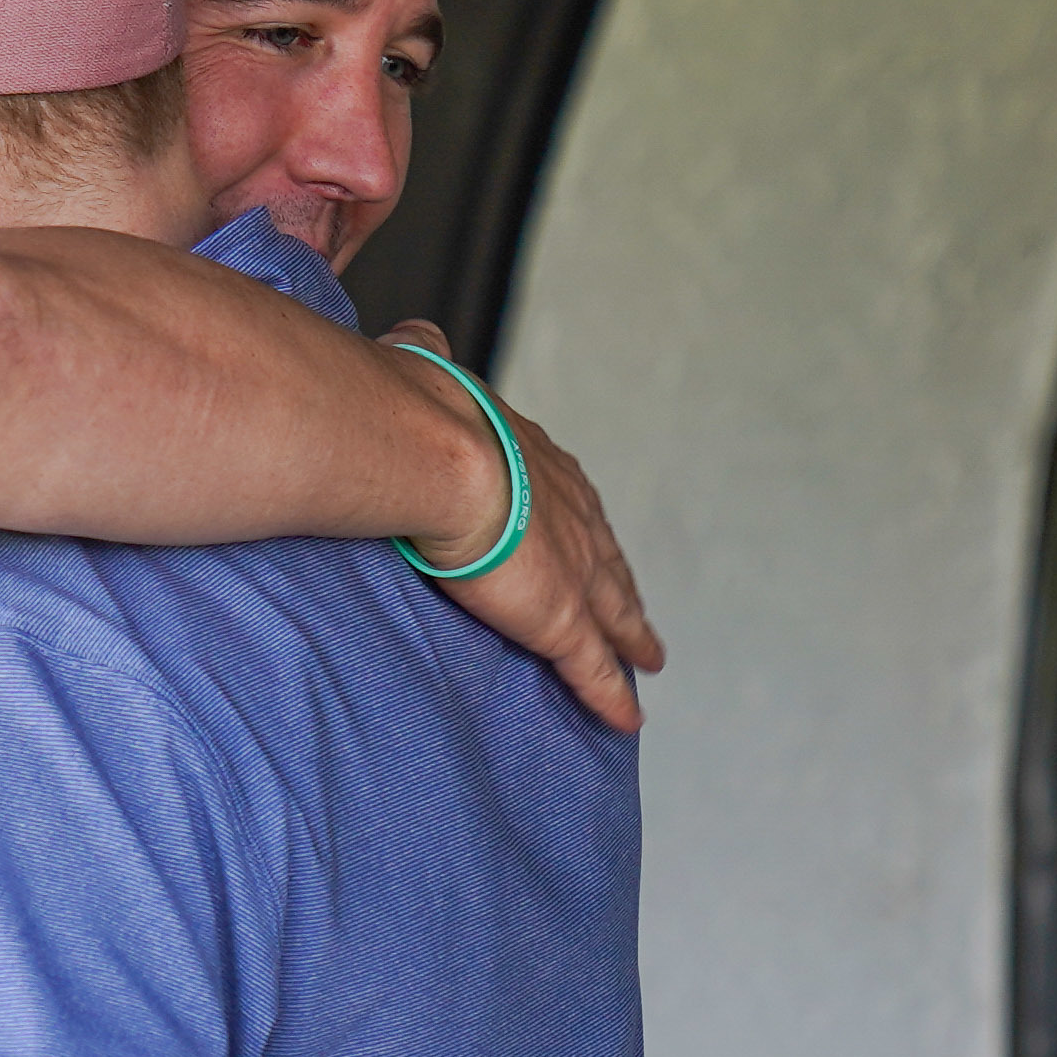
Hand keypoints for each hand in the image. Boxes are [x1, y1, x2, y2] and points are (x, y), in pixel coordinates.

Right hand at [379, 326, 664, 733]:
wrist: (435, 452)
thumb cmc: (420, 416)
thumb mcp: (427, 375)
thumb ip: (424, 363)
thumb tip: (409, 339)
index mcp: (536, 461)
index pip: (570, 500)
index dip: (581, 526)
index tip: (588, 539)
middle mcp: (571, 513)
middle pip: (609, 562)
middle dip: (624, 589)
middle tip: (641, 613)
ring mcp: (574, 569)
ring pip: (615, 616)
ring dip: (631, 639)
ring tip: (646, 661)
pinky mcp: (563, 620)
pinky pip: (594, 669)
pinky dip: (610, 695)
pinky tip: (625, 717)